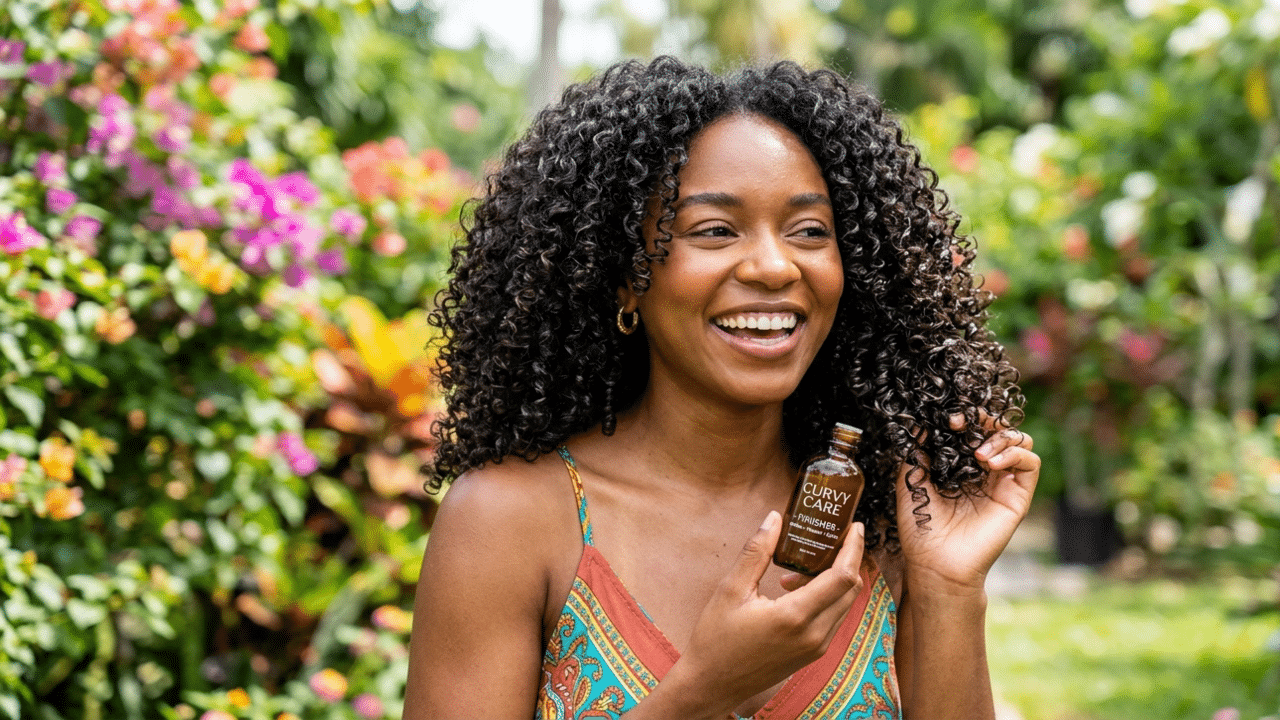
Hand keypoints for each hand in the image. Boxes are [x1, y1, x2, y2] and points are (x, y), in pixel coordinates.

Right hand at [662, 511, 864, 715]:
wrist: (712, 684)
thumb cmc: (716, 638)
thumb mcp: (731, 589)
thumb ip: (756, 552)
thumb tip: (775, 518)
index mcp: (795, 616)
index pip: (843, 577)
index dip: (853, 548)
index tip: (853, 526)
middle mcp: (814, 635)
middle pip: (851, 589)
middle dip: (848, 558)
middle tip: (834, 536)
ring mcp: (817, 648)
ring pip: (844, 604)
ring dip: (834, 578)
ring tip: (800, 566)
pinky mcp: (813, 654)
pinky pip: (833, 618)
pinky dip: (826, 596)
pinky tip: (794, 589)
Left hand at [895, 412, 1039, 596]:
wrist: (936, 563)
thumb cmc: (921, 528)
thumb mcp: (911, 482)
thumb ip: (917, 452)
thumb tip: (920, 422)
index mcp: (960, 465)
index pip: (972, 429)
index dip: (965, 418)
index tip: (948, 419)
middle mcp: (984, 471)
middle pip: (998, 429)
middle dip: (983, 419)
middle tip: (963, 425)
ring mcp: (1002, 482)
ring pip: (1019, 441)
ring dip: (1001, 436)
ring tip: (978, 454)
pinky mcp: (1017, 496)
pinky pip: (1030, 464)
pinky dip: (1015, 454)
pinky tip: (990, 463)